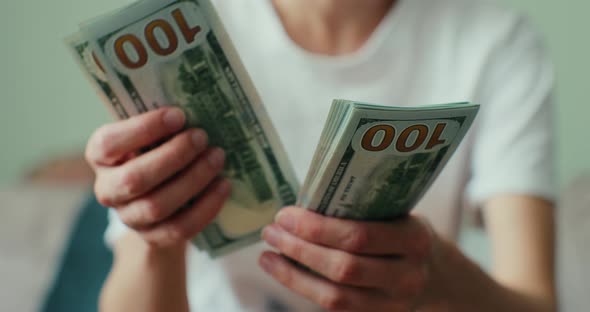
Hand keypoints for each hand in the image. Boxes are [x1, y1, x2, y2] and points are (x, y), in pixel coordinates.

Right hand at [86, 107, 230, 247]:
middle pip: (135, 179)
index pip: (109, 143)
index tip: (178, 115)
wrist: (159, 195)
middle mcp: (108, 189)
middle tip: (202, 137)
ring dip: (193, 180)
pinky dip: (206, 207)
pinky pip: (179, 229)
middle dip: (174, 157)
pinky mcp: (153, 237)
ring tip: (218, 157)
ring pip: (158, 206)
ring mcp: (129, 217)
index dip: (143, 129)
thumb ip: (163, 123)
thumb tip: (196, 105)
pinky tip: (224, 186)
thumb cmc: (156, 150)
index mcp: (100, 155)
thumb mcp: (152, 133)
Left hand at [259, 207, 444, 311]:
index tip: (286, 214)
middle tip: (271, 231)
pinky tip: (282, 270)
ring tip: (268, 254)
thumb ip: (362, 210)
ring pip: (335, 295)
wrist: (435, 276)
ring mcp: (393, 304)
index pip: (359, 236)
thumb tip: (303, 202)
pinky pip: (334, 308)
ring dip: (293, 273)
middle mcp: (407, 276)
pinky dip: (303, 288)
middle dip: (300, 249)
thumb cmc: (403, 234)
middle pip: (344, 267)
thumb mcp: (397, 214)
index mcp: (415, 239)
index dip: (317, 228)